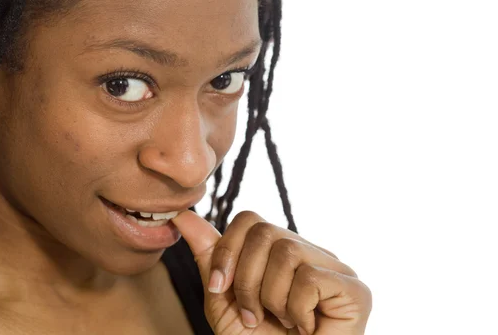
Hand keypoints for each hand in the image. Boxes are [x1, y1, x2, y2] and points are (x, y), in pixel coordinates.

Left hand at [171, 210, 371, 334]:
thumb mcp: (223, 299)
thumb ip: (210, 257)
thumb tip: (183, 215)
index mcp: (280, 251)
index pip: (249, 219)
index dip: (227, 251)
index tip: (219, 289)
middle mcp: (309, 252)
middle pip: (264, 231)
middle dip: (245, 280)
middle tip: (252, 315)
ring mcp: (335, 268)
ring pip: (287, 252)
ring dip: (271, 298)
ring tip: (282, 322)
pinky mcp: (355, 289)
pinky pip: (310, 277)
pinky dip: (297, 310)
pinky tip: (305, 328)